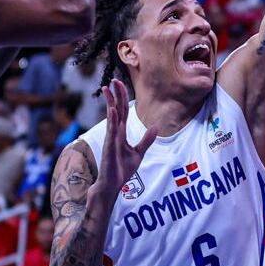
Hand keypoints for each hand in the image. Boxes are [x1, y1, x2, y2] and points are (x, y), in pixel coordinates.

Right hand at [89, 80, 156, 207]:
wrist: (112, 184)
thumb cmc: (122, 169)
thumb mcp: (138, 153)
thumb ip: (146, 140)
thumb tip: (155, 127)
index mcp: (120, 133)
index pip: (122, 111)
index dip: (121, 97)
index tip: (119, 85)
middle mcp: (114, 133)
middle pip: (116, 109)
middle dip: (115, 95)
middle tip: (114, 80)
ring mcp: (110, 138)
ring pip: (112, 117)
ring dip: (111, 102)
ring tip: (108, 89)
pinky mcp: (109, 147)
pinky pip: (111, 131)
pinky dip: (112, 120)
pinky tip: (112, 109)